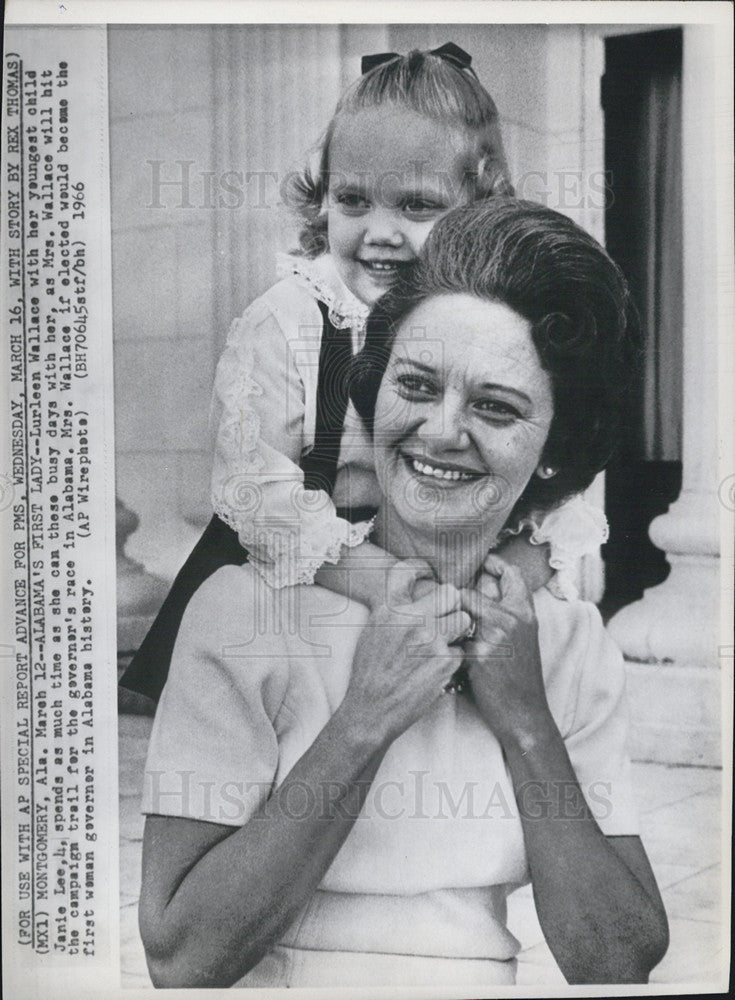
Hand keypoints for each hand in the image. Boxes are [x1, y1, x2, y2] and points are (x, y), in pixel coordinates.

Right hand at [341, 562, 470, 744]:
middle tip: (444, 619)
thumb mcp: (373, 631)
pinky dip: (453, 660)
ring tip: (444, 643)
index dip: (420, 568)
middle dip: (450, 606)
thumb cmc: (370, 671)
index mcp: (389, 609)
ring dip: (457, 631)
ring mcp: (430, 639)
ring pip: (463, 620)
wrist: (372, 708)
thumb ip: (392, 609)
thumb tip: (412, 593)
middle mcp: (410, 619)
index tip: (427, 571)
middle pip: (449, 594)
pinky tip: (437, 668)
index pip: (406, 571)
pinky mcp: (445, 661)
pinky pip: (461, 650)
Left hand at [460, 554, 552, 746]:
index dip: (493, 564)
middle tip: (444, 607)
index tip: (478, 566)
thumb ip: (506, 611)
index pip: (511, 573)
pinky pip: (451, 638)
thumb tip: (480, 586)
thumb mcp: (523, 637)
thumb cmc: (519, 675)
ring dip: (445, 620)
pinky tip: (441, 654)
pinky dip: (444, 645)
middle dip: (454, 598)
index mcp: (525, 612)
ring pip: (457, 611)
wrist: (524, 713)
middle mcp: (512, 619)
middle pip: (471, 590)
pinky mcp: (478, 655)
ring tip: (439, 631)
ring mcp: (495, 636)